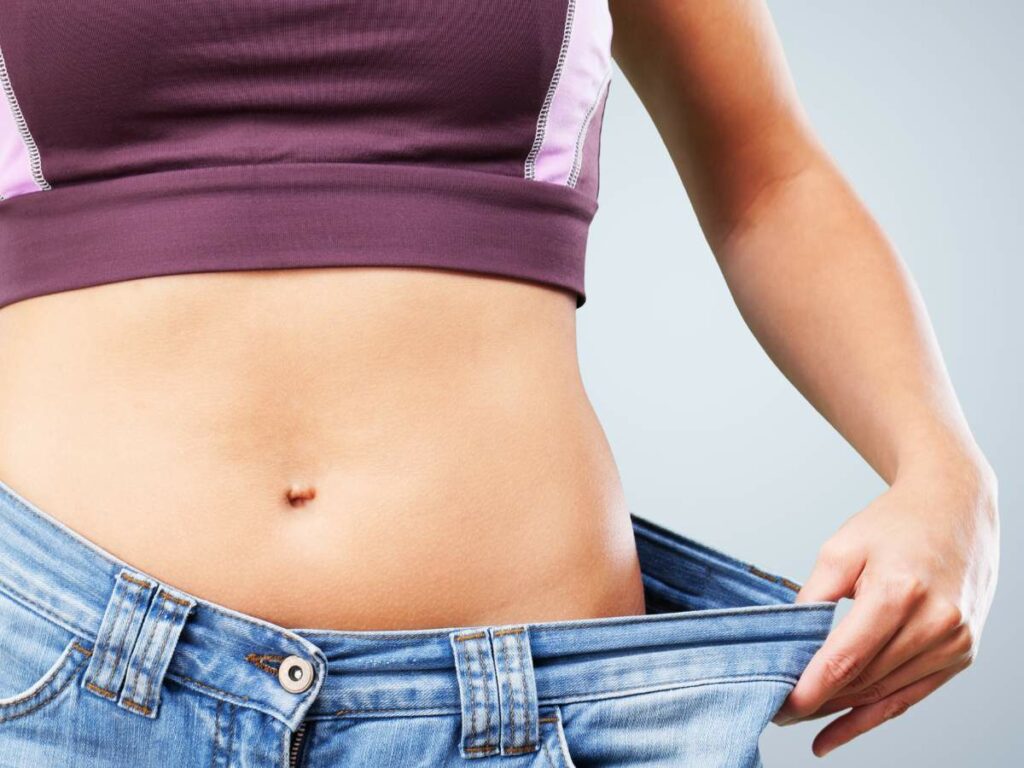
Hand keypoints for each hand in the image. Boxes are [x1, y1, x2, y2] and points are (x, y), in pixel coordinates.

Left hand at [771, 457, 998, 757]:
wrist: (954, 508)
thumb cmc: (893, 524)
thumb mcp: (841, 549)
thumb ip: (814, 596)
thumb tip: (790, 640)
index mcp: (899, 592)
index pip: (846, 659)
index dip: (810, 690)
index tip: (779, 706)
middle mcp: (934, 623)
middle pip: (864, 680)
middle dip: (818, 701)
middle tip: (777, 710)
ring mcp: (953, 642)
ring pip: (885, 693)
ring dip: (841, 711)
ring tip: (801, 717)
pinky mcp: (960, 653)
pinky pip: (909, 695)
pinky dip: (873, 715)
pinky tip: (838, 731)